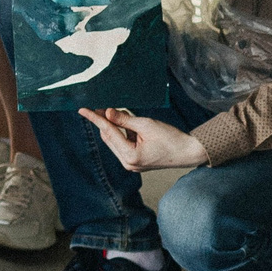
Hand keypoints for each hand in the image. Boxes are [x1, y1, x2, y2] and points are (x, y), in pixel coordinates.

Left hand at [82, 107, 208, 171]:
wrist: (189, 152)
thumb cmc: (172, 139)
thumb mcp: (146, 125)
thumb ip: (124, 120)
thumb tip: (107, 113)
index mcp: (130, 156)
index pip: (108, 132)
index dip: (95, 119)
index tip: (83, 110)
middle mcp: (128, 163)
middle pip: (109, 138)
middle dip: (104, 122)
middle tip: (99, 106)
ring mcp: (132, 165)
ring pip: (115, 141)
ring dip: (114, 127)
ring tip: (118, 113)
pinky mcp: (136, 162)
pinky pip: (123, 145)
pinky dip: (123, 133)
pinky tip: (128, 123)